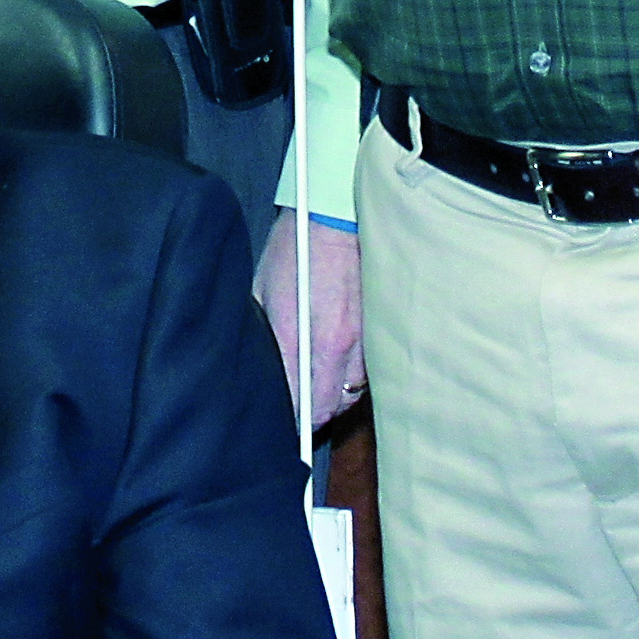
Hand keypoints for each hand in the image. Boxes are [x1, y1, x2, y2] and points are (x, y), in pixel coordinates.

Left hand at [256, 206, 365, 427]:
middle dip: (312, 417)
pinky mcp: (379, 331)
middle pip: (327, 409)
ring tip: (318, 393)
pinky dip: (353, 380)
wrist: (337, 216)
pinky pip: (367, 374)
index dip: (289, 418)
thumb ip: (263, 333)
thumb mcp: (262, 289)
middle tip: (298, 415)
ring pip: (351, 395)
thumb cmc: (294, 249)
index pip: (296, 400)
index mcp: (297, 335)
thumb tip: (259, 366)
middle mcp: (333, 345)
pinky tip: (339, 371)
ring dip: (334, 399)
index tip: (282, 422)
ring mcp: (361, 339)